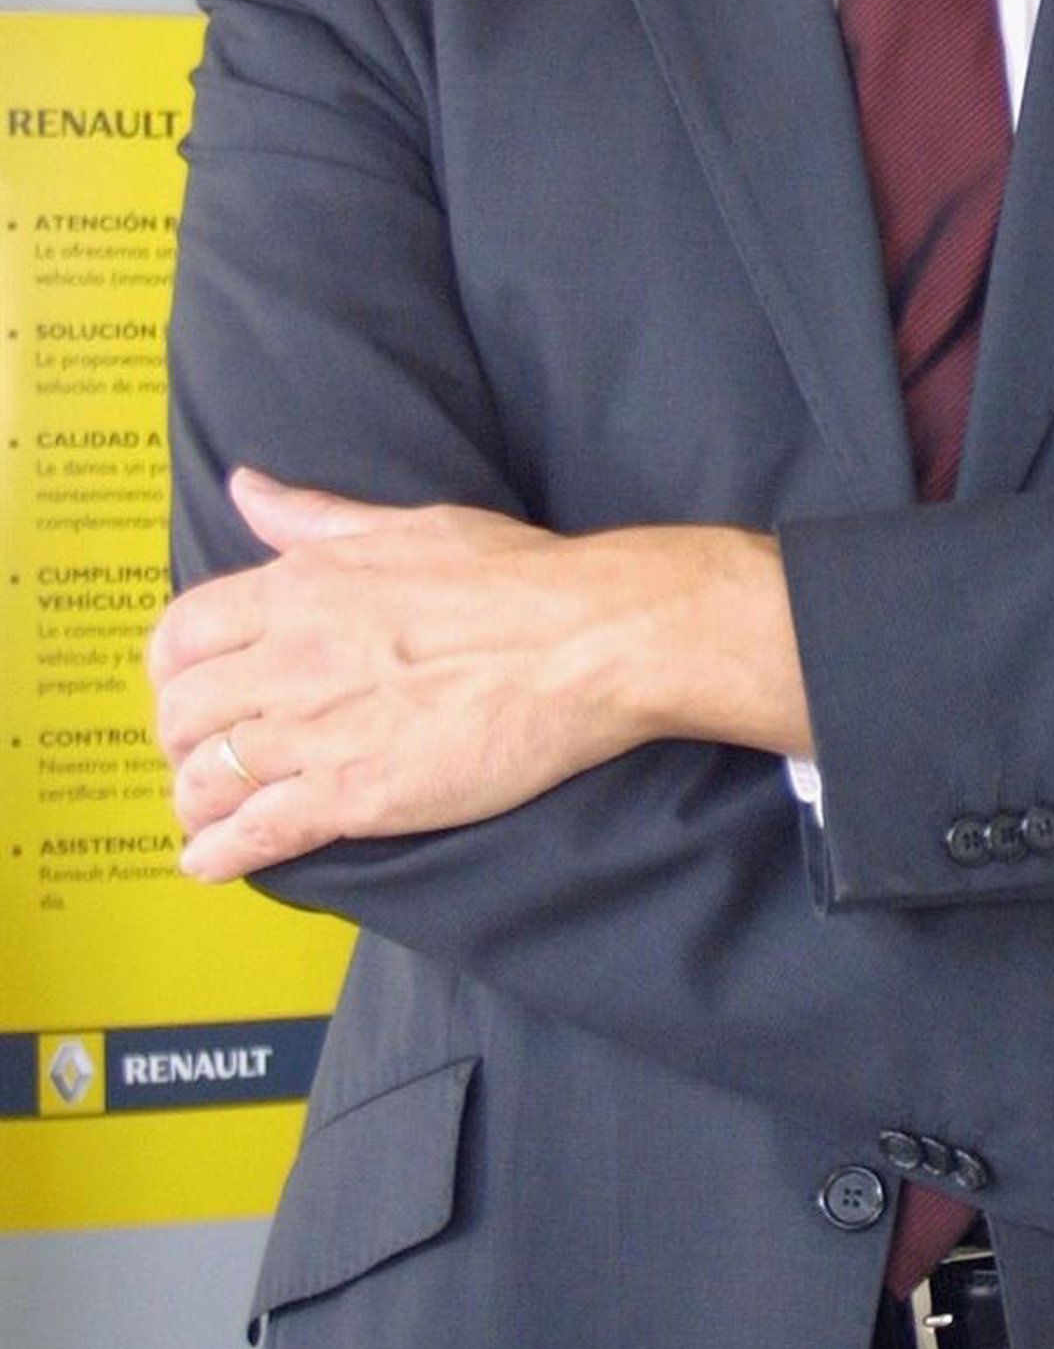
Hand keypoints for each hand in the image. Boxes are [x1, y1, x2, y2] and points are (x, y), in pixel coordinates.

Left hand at [148, 469, 800, 882]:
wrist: (587, 640)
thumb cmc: (515, 576)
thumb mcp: (408, 524)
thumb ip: (315, 517)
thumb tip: (247, 487)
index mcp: (301, 587)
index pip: (182, 633)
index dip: (171, 670)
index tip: (186, 687)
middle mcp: (292, 657)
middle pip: (182, 711)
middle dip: (179, 739)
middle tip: (202, 754)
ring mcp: (319, 731)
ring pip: (207, 777)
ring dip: (195, 800)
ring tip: (206, 812)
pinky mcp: (356, 795)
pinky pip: (256, 833)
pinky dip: (220, 853)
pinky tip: (210, 861)